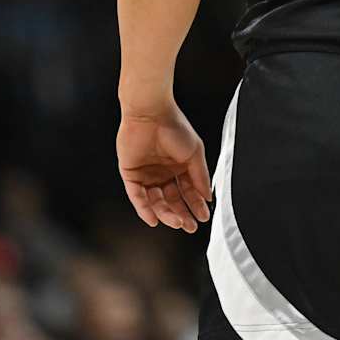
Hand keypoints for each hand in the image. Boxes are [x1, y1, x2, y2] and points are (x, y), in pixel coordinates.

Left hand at [117, 99, 213, 232]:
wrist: (150, 113)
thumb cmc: (175, 127)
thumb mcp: (194, 153)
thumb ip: (201, 176)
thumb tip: (208, 197)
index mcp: (179, 167)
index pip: (188, 192)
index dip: (195, 205)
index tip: (203, 217)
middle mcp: (163, 173)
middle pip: (172, 200)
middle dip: (181, 214)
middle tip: (190, 227)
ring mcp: (146, 175)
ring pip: (156, 201)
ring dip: (166, 213)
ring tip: (177, 222)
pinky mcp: (130, 174)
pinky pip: (137, 197)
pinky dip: (144, 209)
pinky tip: (153, 220)